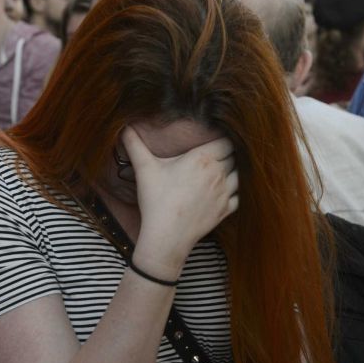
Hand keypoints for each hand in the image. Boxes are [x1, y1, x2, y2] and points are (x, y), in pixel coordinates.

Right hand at [121, 126, 238, 272]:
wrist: (166, 236)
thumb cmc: (156, 200)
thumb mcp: (144, 168)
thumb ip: (135, 144)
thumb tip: (124, 127)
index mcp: (203, 158)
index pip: (227, 141)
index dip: (222, 140)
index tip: (213, 142)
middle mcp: (218, 173)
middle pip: (234, 156)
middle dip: (226, 154)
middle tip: (215, 155)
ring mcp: (224, 193)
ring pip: (239, 175)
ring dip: (233, 172)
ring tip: (221, 172)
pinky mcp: (225, 210)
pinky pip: (239, 196)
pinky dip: (235, 192)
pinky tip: (225, 192)